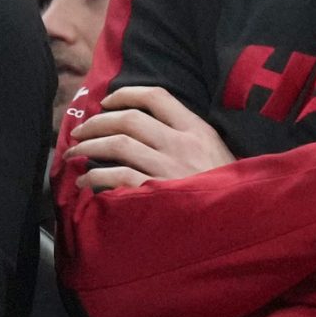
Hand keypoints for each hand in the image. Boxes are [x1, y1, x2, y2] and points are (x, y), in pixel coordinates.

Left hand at [66, 85, 234, 190]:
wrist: (241, 221)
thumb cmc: (228, 190)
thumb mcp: (218, 154)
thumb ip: (189, 138)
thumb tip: (147, 129)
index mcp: (198, 130)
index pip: (157, 97)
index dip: (125, 95)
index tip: (106, 103)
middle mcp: (182, 144)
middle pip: (129, 119)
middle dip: (97, 123)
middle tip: (80, 132)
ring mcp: (169, 169)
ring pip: (117, 145)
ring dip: (88, 147)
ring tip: (75, 154)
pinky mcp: (156, 193)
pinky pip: (115, 176)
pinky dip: (93, 176)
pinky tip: (85, 180)